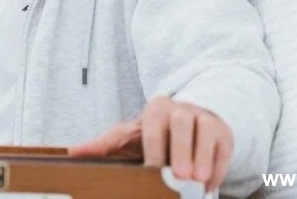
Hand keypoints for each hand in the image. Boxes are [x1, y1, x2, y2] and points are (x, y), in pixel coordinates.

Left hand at [69, 96, 232, 192]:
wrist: (191, 119)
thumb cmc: (155, 132)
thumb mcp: (131, 135)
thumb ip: (105, 144)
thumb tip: (73, 152)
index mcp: (156, 110)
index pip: (153, 128)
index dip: (153, 150)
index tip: (151, 170)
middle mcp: (181, 110)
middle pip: (182, 126)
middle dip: (181, 150)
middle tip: (179, 175)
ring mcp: (205, 119)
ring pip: (206, 132)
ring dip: (203, 158)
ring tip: (197, 181)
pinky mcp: (224, 133)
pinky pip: (224, 149)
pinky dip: (218, 168)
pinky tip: (209, 185)